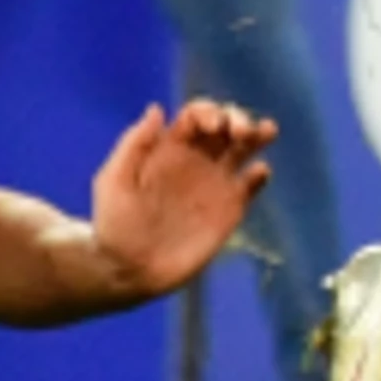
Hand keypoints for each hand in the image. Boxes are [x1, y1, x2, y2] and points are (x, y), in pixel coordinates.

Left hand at [88, 101, 275, 298]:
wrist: (128, 271)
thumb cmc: (114, 225)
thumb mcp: (114, 180)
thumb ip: (134, 145)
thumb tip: (157, 109)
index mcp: (169, 148)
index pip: (197, 116)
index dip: (208, 111)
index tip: (211, 125)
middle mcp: (196, 161)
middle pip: (225, 126)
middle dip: (237, 118)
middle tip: (240, 131)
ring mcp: (214, 185)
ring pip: (243, 150)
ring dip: (257, 135)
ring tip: (266, 131)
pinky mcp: (229, 211)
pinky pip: (250, 186)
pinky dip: (260, 174)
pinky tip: (258, 172)